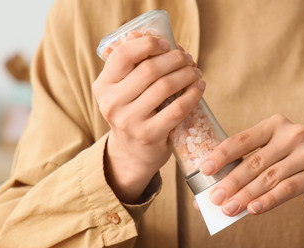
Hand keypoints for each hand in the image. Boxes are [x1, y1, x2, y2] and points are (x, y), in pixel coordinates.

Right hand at [92, 36, 204, 202]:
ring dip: (187, 74)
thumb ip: (135, 66)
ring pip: (165, 86)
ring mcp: (130, 121)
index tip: (166, 45)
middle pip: (149, 69)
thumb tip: (161, 37)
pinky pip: (178, 108)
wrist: (132, 154)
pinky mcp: (149, 135)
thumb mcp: (123, 90)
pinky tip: (199, 87)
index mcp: (103, 86)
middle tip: (188, 58)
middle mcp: (112, 103)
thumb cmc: (133, 113)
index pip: (123, 55)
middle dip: (174, 59)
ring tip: (195, 71)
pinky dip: (193, 94)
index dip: (148, 45)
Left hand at [199, 114, 303, 219]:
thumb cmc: (295, 163)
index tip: (205, 170)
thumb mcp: (275, 155)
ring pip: (270, 177)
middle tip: (215, 199)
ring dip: (246, 195)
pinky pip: (287, 189)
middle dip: (232, 182)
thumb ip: (248, 167)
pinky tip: (253, 210)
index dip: (222, 155)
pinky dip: (268, 201)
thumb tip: (213, 194)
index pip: (242, 139)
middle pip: (255, 161)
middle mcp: (292, 133)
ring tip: (229, 209)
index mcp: (275, 124)